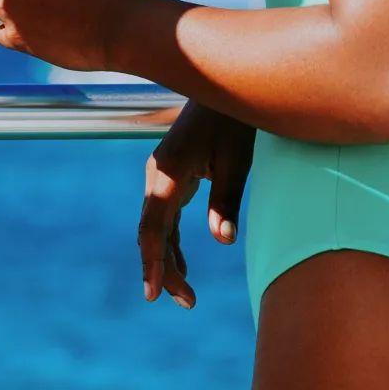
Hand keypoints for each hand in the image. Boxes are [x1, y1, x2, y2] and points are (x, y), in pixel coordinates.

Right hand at [139, 101, 255, 308]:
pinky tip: (182, 266)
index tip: (154, 293)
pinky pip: (165, 218)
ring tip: (186, 296)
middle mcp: (157, 176)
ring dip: (168, 260)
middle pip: (152, 233)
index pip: (152, 228)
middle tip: (187, 303)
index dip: (152, 262)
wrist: (223, 86)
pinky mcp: (170, 177)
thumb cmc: (233, 122)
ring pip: (156, 228)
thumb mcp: (236, 161)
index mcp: (168, 174)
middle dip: (165, 270)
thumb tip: (223, 241)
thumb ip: (226, 201)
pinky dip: (172, 243)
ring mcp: (161, 176)